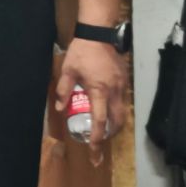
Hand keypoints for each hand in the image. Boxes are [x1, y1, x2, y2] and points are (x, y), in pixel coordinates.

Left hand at [56, 40, 127, 165]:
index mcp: (99, 90)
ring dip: (114, 125)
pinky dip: (117, 111)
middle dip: (109, 135)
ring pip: (122, 113)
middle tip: (99, 143)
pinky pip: (123, 102)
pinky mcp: (125, 81)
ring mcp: (122, 86)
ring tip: (103, 130)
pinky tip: (108, 111)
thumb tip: (60, 109)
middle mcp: (114, 91)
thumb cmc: (82, 52)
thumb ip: (64, 90)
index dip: (97, 138)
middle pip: (117, 122)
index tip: (94, 152)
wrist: (99, 34)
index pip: (100, 121)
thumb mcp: (68, 70)